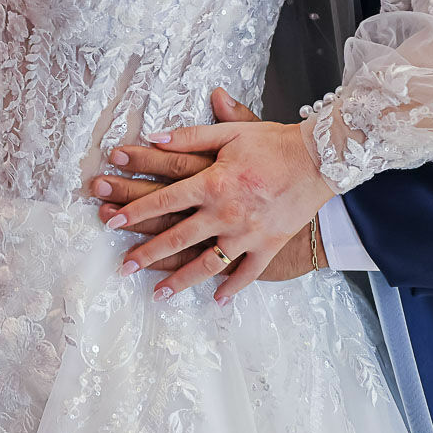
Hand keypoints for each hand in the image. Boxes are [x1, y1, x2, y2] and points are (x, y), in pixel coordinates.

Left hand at [100, 89, 334, 300]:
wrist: (321, 160)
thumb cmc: (274, 143)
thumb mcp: (230, 132)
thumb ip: (190, 136)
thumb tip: (154, 137)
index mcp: (213, 182)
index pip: (164, 199)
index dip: (135, 210)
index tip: (112, 222)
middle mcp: (226, 212)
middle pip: (177, 237)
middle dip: (146, 253)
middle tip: (123, 267)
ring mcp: (247, 234)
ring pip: (207, 264)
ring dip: (180, 281)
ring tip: (157, 294)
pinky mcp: (268, 246)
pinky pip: (247, 273)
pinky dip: (231, 288)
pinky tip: (215, 300)